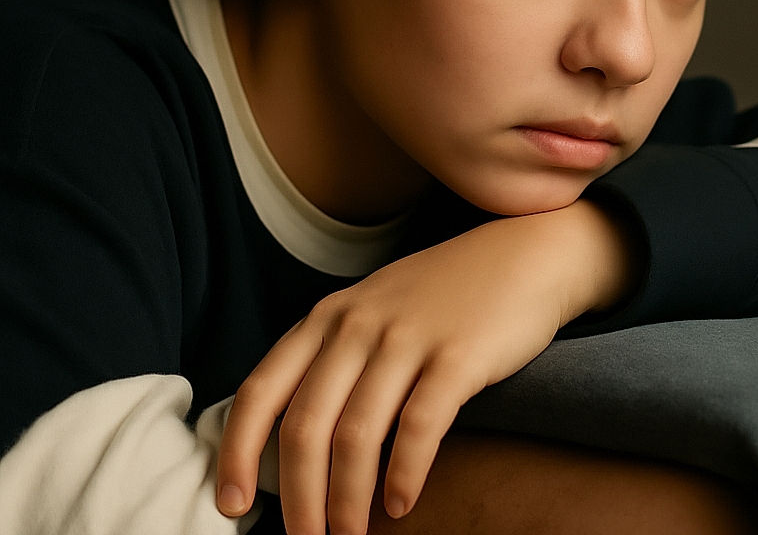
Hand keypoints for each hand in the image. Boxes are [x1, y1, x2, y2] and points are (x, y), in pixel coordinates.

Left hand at [216, 198, 636, 534]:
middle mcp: (359, 324)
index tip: (232, 503)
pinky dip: (404, 473)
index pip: (262, 389)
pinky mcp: (458, 355)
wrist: (525, 254)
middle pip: (306, 425)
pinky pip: (419, 425)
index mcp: (329, 316)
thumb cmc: (447, 293)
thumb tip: (297, 443)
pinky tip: (401, 502)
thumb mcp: (376, 308)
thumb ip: (336, 357)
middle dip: (297, 496)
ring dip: (346, 499)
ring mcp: (409, 337)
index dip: (238, 451)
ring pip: (356, 434)